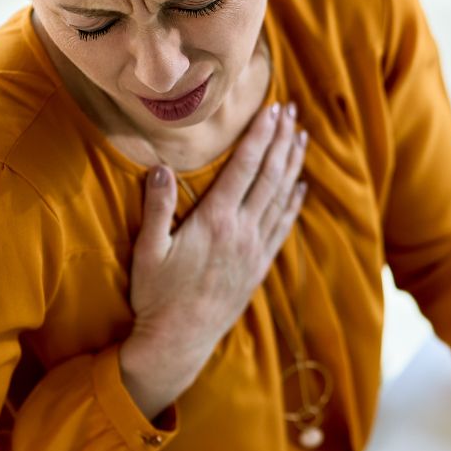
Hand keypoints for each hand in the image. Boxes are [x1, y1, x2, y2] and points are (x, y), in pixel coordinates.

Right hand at [118, 101, 307, 417]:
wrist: (179, 341)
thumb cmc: (156, 296)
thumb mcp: (148, 250)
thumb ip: (156, 208)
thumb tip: (161, 167)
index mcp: (215, 221)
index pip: (244, 167)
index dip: (260, 135)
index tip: (271, 109)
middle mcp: (242, 231)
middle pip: (269, 175)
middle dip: (281, 139)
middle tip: (291, 111)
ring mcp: (254, 249)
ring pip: (281, 197)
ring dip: (293, 164)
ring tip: (302, 137)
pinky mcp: (259, 267)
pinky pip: (283, 227)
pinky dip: (294, 203)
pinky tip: (301, 187)